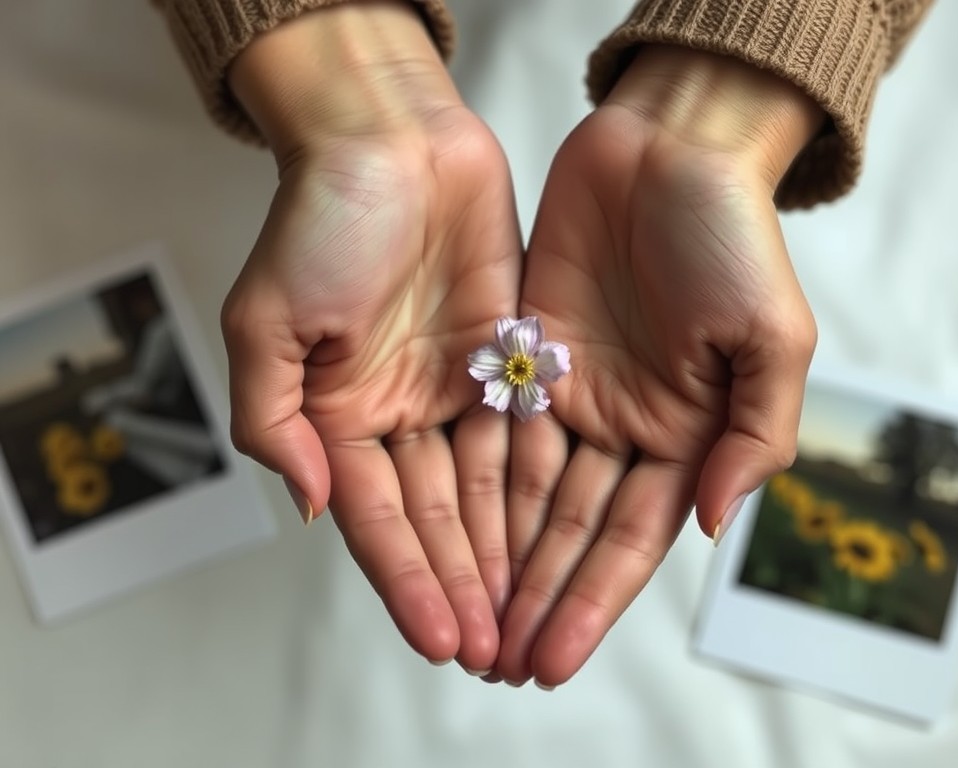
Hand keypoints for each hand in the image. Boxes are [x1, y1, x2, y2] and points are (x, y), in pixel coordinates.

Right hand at [220, 2, 520, 671]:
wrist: (392, 140)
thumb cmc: (323, 218)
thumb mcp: (265, 321)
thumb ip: (273, 420)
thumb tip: (306, 504)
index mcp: (337, 416)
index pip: (377, 520)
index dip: (409, 580)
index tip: (443, 639)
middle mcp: (397, 414)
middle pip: (436, 520)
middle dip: (464, 587)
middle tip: (496, 654)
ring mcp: (454, 390)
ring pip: (483, 493)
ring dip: (502, 557)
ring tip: (528, 621)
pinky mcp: (506, 360)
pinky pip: (524, 438)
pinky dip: (534, 491)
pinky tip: (552, 542)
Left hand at [496, 47, 823, 685]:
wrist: (667, 146)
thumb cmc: (730, 234)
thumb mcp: (772, 337)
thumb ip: (752, 436)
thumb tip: (712, 524)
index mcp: (683, 435)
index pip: (628, 539)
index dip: (590, 602)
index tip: (551, 657)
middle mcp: (621, 426)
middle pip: (568, 531)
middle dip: (534, 597)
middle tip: (495, 661)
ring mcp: (567, 393)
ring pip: (523, 495)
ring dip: (496, 558)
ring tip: (462, 619)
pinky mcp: (521, 353)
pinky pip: (490, 432)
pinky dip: (470, 485)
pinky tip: (445, 536)